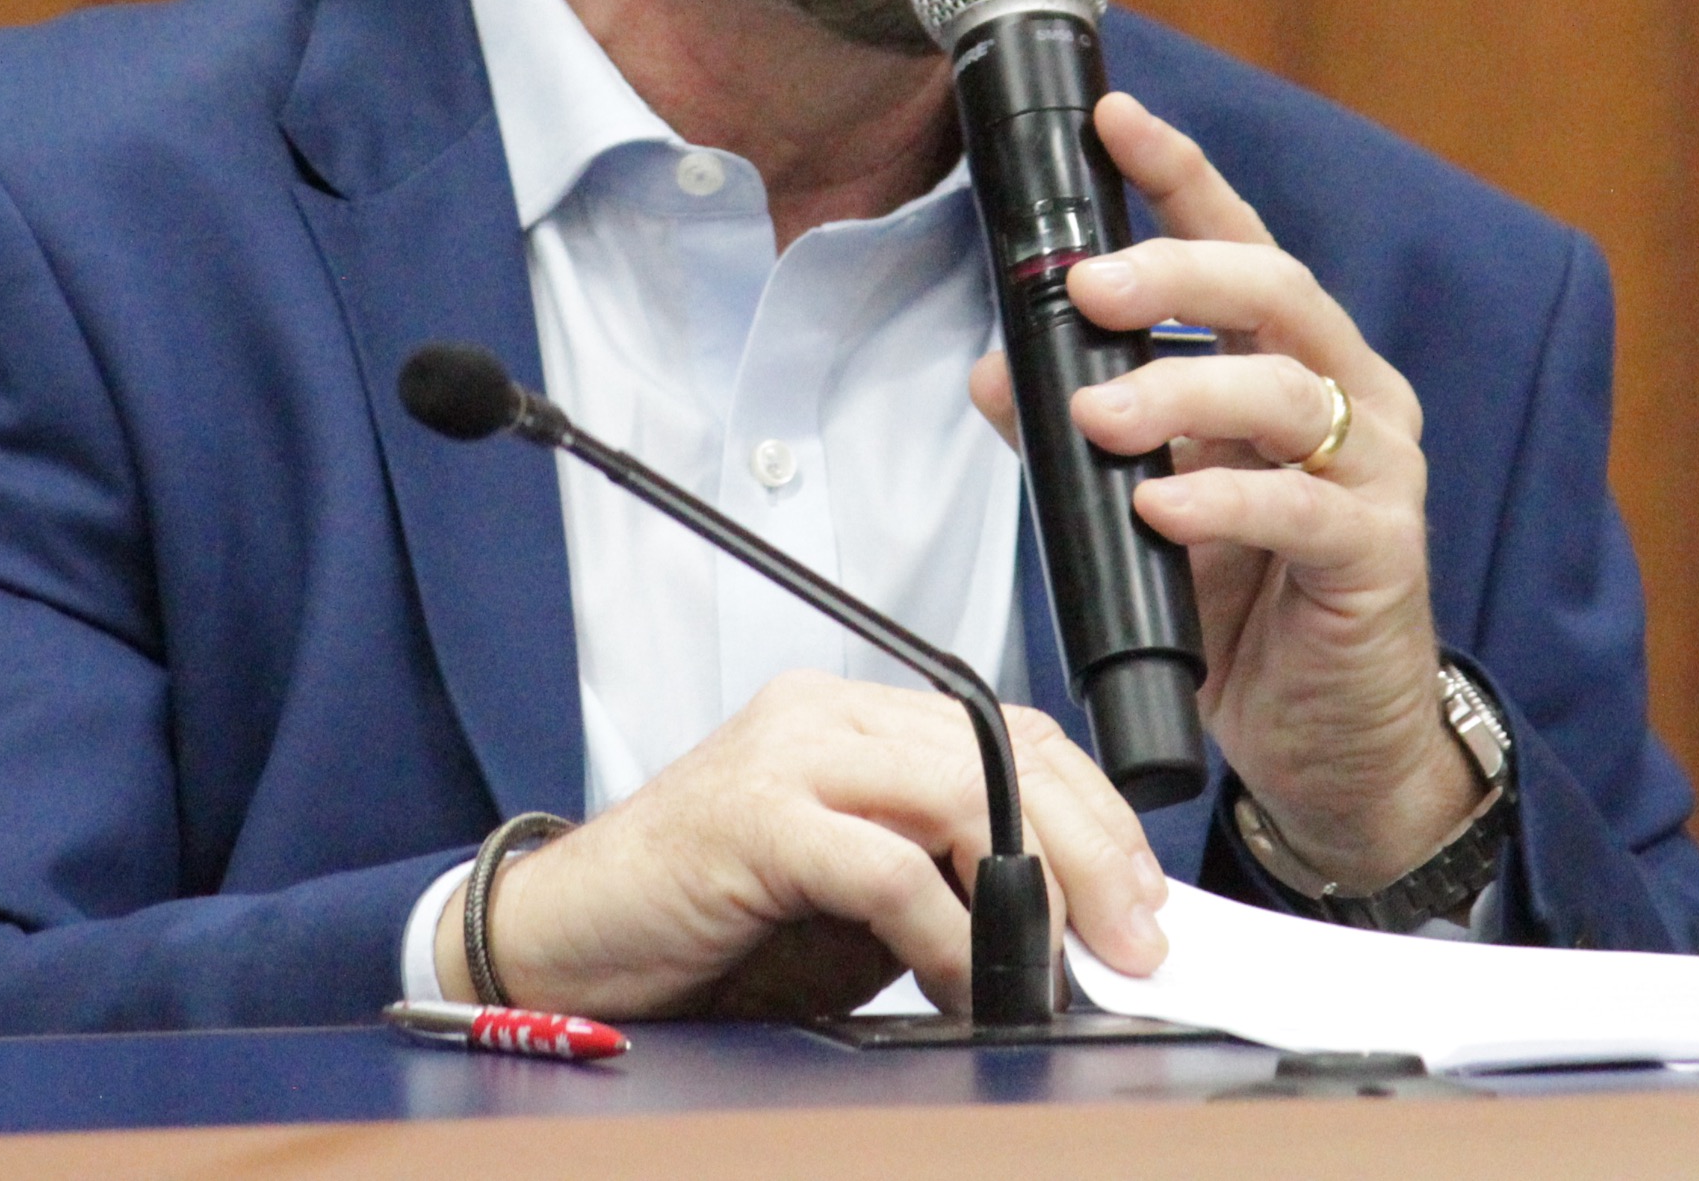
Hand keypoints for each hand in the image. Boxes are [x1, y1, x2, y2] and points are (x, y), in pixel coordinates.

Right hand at [433, 671, 1170, 1018]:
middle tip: (1136, 939)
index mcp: (851, 719)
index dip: (1092, 812)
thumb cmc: (698, 927)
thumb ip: (938, 891)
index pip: (1009, 734)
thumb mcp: (846, 903)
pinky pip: (887, 867)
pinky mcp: (752, 818)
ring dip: (1040, 885)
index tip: (1142, 897)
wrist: (556, 942)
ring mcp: (786, 756)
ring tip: (1070, 962)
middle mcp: (823, 715)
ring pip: (962, 791)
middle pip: (1002, 752)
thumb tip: (1060, 932)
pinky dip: (946, 933)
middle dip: (1092, 849)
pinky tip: (966, 982)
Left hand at [970, 90, 1472, 889]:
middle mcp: (1347, 393)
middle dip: (1175, 274)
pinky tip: (1163, 508)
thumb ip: (1079, 432)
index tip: (1116, 120)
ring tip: (1098, 414)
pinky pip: (1302, 506)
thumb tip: (992, 369)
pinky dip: (1224, 500)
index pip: (1239, 241)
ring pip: (1284, 389)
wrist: (1332, 744)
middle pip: (1274, 290)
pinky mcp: (1379, 552)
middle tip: (1090, 286)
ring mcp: (1374, 469)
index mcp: (1292, 359)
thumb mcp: (1145, 504)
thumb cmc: (1247, 607)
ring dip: (1180, 390)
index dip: (1180, 176)